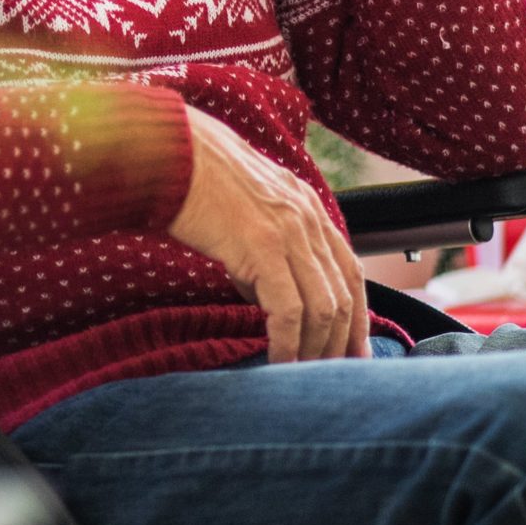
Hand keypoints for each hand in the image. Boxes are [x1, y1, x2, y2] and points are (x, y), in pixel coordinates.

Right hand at [168, 106, 371, 363]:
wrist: (169, 150)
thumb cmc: (194, 177)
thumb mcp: (247, 206)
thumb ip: (266, 244)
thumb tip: (263, 293)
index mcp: (307, 207)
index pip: (349, 271)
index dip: (356, 317)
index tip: (352, 352)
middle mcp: (308, 218)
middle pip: (344, 296)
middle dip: (339, 343)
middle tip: (328, 374)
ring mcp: (289, 233)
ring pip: (323, 308)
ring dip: (315, 349)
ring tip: (299, 372)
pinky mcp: (262, 247)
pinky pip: (289, 310)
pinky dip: (288, 343)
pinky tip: (277, 358)